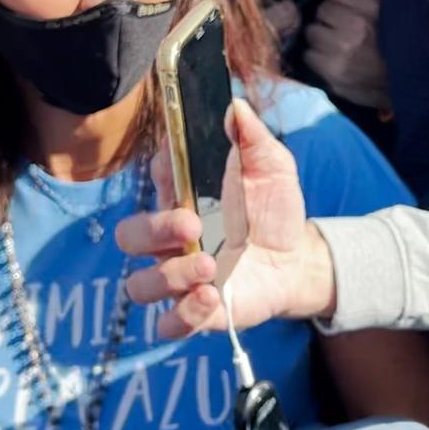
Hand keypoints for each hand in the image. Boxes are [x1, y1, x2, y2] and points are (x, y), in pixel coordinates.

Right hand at [117, 98, 336, 337]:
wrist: (299, 258)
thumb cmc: (274, 209)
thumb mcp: (272, 167)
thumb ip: (251, 138)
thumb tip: (234, 106)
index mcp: (183, 197)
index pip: (155, 180)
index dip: (161, 174)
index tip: (179, 169)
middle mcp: (170, 239)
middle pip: (129, 236)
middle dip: (152, 231)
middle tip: (192, 224)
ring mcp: (179, 276)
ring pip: (140, 285)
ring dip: (168, 277)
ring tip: (208, 266)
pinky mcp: (196, 311)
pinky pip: (169, 324)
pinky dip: (185, 313)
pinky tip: (213, 297)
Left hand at [304, 0, 391, 109]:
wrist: (412, 83)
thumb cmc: (401, 38)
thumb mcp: (393, 2)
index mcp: (371, 5)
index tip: (352, 6)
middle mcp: (354, 27)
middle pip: (322, 10)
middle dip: (331, 16)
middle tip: (346, 26)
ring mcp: (341, 52)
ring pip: (312, 32)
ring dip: (323, 37)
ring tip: (340, 43)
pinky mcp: (332, 74)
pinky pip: (310, 55)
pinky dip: (319, 58)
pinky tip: (335, 59)